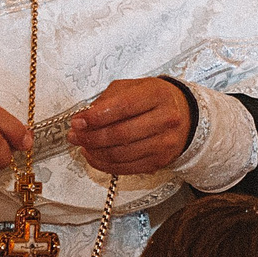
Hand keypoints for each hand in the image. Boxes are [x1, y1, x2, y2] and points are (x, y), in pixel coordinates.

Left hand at [69, 78, 194, 173]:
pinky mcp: (160, 161)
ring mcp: (164, 143)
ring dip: (95, 152)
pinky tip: (95, 156)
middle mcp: (165, 119)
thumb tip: (85, 119)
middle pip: (121, 134)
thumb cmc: (152, 99)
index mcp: (157, 95)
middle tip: (75, 136)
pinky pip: (126, 168)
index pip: (122, 107)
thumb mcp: (131, 87)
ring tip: (83, 146)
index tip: (77, 121)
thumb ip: (107, 100)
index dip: (96, 117)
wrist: (182, 115)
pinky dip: (105, 164)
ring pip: (121, 154)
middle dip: (91, 137)